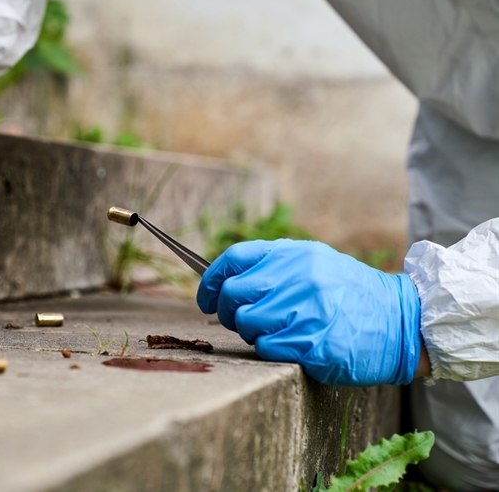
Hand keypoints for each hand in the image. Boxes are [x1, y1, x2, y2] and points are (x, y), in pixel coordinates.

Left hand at [197, 240, 421, 386]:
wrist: (402, 323)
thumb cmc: (350, 294)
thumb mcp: (315, 264)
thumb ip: (273, 266)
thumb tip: (224, 278)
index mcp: (295, 255)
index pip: (234, 259)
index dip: (210, 280)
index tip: (204, 297)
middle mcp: (299, 279)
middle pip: (233, 294)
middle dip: (226, 311)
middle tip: (239, 319)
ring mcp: (307, 312)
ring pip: (246, 323)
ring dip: (251, 332)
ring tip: (274, 331)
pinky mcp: (313, 344)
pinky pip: (266, 349)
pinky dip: (270, 350)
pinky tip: (291, 345)